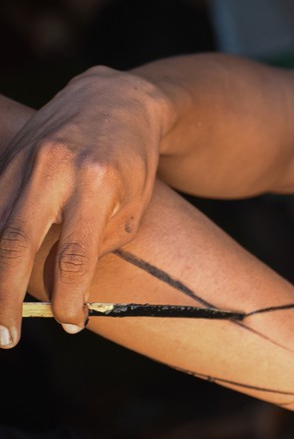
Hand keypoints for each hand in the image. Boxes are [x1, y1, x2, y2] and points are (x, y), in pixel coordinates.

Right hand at [0, 68, 168, 346]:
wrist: (118, 99)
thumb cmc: (134, 162)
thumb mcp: (135, 205)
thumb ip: (98, 244)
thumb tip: (62, 286)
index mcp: (98, 182)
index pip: (76, 255)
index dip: (70, 297)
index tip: (72, 324)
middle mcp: (54, 167)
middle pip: (15, 243)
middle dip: (3, 298)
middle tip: (5, 338)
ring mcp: (24, 157)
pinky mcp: (7, 154)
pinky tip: (0, 270)